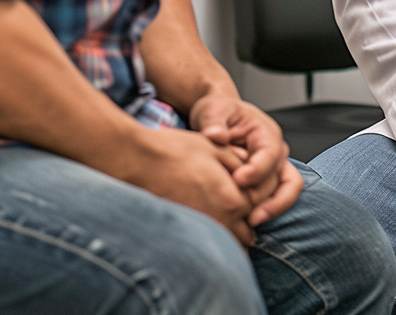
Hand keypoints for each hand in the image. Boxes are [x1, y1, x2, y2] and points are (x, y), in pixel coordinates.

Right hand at [127, 125, 256, 244]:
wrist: (140, 161)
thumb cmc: (176, 150)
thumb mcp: (216, 148)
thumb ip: (239, 166)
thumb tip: (250, 178)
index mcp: (232, 199)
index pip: (256, 210)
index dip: (251, 199)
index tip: (243, 190)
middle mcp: (220, 221)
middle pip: (245, 235)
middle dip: (243, 223)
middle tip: (231, 206)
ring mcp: (200, 231)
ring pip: (226, 245)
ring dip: (228, 236)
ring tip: (217, 217)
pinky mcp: (182, 236)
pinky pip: (203, 247)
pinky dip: (207, 241)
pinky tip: (200, 225)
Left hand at [190, 94, 302, 225]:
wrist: (220, 118)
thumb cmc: (219, 112)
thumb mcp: (213, 110)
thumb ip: (214, 122)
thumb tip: (215, 135)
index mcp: (266, 132)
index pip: (269, 154)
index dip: (256, 170)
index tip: (237, 180)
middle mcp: (277, 150)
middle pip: (279, 176)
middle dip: (261, 195)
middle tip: (239, 209)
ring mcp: (275, 167)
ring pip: (288, 190)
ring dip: (272, 208)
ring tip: (251, 222)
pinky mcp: (269, 181)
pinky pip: (279, 197)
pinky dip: (269, 210)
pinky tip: (249, 221)